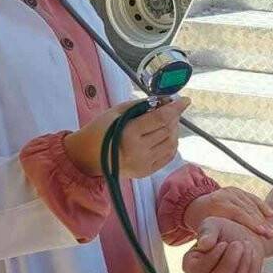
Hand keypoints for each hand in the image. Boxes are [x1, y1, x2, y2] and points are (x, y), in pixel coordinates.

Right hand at [65, 97, 190, 178]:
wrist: (86, 157)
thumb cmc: (99, 130)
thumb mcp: (116, 112)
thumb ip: (141, 105)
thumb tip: (164, 101)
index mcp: (129, 134)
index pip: (161, 118)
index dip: (176, 108)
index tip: (185, 100)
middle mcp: (138, 151)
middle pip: (168, 130)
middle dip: (173, 117)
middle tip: (171, 109)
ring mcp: (143, 164)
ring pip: (171, 144)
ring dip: (174, 130)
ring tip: (167, 122)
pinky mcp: (145, 172)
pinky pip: (167, 156)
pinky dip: (172, 144)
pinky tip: (166, 136)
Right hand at [183, 216, 264, 272]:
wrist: (243, 238)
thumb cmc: (224, 231)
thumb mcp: (213, 225)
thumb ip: (207, 232)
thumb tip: (204, 244)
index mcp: (190, 267)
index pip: (197, 271)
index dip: (212, 258)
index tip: (223, 243)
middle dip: (229, 264)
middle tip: (238, 244)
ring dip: (243, 264)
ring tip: (246, 245)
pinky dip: (252, 269)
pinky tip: (251, 254)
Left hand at [185, 186, 272, 239]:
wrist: (199, 207)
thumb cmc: (202, 224)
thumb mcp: (202, 230)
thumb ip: (206, 237)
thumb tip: (205, 246)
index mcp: (216, 203)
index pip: (237, 212)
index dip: (250, 222)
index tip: (261, 233)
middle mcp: (225, 194)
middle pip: (247, 208)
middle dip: (260, 222)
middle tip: (271, 234)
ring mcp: (233, 191)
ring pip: (251, 203)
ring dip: (263, 217)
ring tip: (272, 230)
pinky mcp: (238, 191)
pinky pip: (253, 198)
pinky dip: (262, 206)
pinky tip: (270, 215)